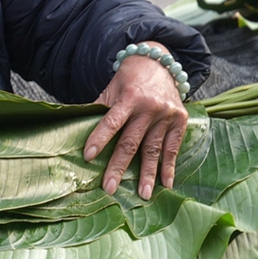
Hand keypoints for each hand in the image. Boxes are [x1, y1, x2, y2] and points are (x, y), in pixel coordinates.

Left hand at [83, 41, 187, 200]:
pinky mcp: (180, 121)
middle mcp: (149, 108)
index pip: (111, 121)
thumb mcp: (112, 88)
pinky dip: (169, 167)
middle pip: (131, 142)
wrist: (159, 63)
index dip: (99, 139)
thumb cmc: (129, 79)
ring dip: (147, 174)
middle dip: (119, 166)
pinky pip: (173, 148)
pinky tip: (166, 184)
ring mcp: (166, 115)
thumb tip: (77, 128)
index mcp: (129, 97)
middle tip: (109, 188)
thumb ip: (99, 108)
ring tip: (142, 194)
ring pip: (153, 149)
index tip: (88, 157)